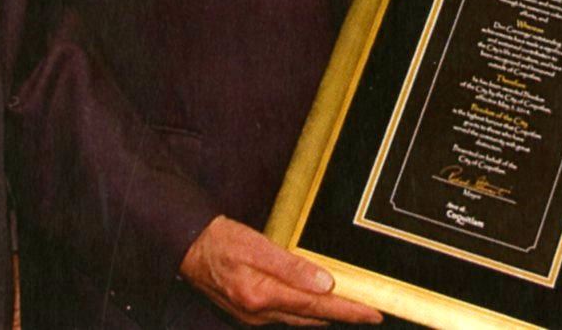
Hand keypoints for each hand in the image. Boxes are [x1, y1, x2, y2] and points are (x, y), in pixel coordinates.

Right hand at [179, 216, 381, 325]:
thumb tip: (325, 284)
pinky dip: (305, 313)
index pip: (316, 307)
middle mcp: (258, 313)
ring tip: (350, 311)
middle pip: (311, 318)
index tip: (373, 314)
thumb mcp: (257, 245)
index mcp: (261, 295)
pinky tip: (315, 307)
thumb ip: (292, 266)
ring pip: (299, 320)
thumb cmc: (221, 241)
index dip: (347, 311)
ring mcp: (253, 317)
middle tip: (370, 313)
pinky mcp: (249, 314)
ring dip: (325, 316)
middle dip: (342, 316)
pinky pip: (286, 317)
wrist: (188, 248)